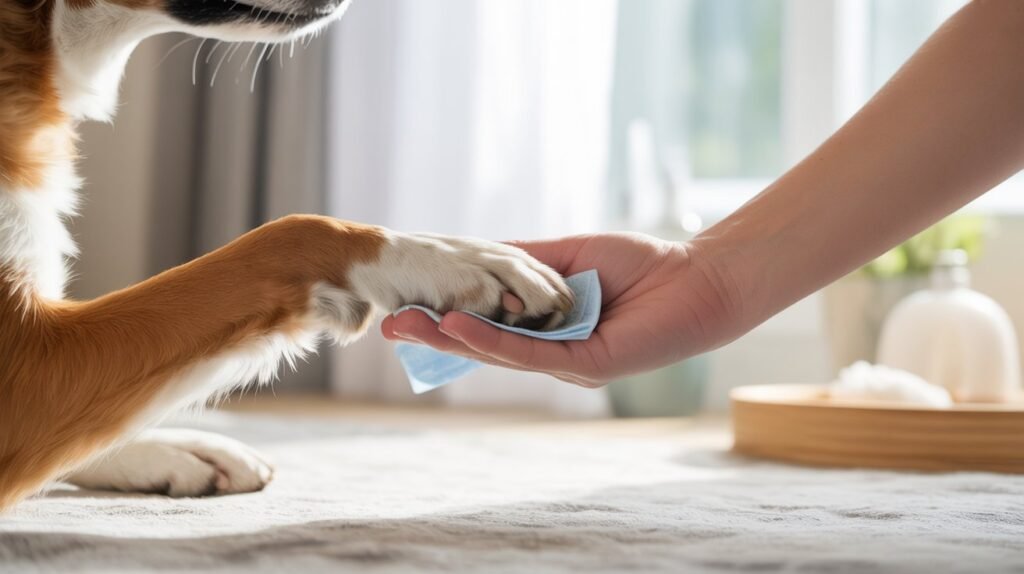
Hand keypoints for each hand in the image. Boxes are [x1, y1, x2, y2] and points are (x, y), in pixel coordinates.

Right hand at [380, 232, 740, 387]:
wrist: (698, 276)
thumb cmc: (642, 264)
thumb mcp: (568, 256)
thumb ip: (524, 261)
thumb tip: (478, 254)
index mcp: (548, 329)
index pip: (488, 327)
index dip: (446, 320)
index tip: (404, 308)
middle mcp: (554, 353)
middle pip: (485, 347)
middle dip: (436, 336)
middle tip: (388, 326)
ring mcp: (570, 364)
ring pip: (502, 354)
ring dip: (454, 340)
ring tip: (412, 326)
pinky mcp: (589, 366)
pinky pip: (534, 354)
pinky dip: (495, 340)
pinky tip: (460, 327)